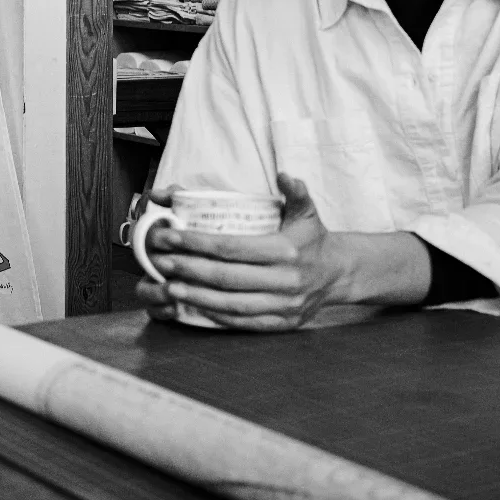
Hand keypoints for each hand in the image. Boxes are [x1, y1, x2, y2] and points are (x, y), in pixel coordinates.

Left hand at [134, 174, 339, 331]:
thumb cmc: (312, 239)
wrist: (339, 273)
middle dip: (189, 269)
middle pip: (227, 277)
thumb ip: (295, 192)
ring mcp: (284, 305)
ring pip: (232, 304)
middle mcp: (286, 280)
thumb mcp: (307, 211)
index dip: (197, 243)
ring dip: (196, 296)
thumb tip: (284, 175)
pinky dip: (216, 315)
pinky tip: (193, 305)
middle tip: (160, 262)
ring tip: (168, 286)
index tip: (171, 237)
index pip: (232, 247)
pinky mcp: (282, 323)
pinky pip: (243, 321)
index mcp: (286, 250)